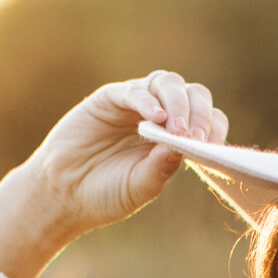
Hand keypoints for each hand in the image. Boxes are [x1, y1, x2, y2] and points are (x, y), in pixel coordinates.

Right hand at [27, 71, 229, 245]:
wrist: (64, 194)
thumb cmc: (105, 193)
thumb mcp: (140, 186)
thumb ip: (161, 168)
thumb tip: (184, 147)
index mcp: (174, 137)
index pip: (206, 120)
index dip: (214, 128)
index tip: (213, 146)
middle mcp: (160, 115)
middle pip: (192, 94)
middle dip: (199, 113)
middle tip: (195, 138)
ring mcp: (135, 104)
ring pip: (167, 83)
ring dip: (178, 103)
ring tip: (175, 129)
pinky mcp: (110, 98)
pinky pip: (133, 90)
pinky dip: (147, 101)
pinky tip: (155, 118)